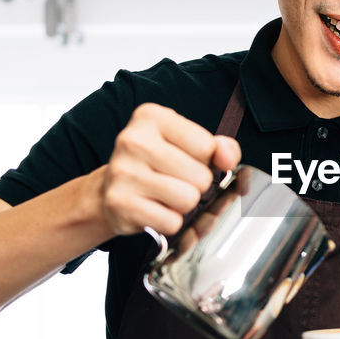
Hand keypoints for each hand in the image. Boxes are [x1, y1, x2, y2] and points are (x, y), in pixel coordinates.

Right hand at [98, 103, 241, 236]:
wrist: (111, 188)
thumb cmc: (154, 164)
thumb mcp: (186, 144)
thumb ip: (218, 147)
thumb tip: (228, 158)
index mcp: (151, 117)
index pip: (207, 146)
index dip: (207, 161)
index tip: (189, 161)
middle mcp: (133, 140)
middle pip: (200, 176)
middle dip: (196, 186)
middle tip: (175, 182)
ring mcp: (123, 172)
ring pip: (188, 200)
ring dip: (184, 205)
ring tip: (166, 196)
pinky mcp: (119, 203)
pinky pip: (171, 222)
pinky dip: (169, 222)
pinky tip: (154, 210)